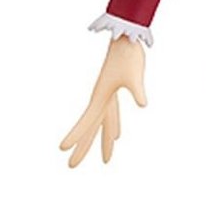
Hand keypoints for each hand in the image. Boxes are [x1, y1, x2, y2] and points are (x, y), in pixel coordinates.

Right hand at [60, 37, 147, 166]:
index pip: (86, 121)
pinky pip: (112, 114)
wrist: (127, 38)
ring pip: (104, 123)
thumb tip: (143, 104)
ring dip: (104, 140)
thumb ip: (137, 91)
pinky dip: (114, 125)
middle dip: (83, 147)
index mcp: (100, 96)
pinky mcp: (114, 91)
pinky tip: (118, 135)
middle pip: (90, 128)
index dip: (74, 135)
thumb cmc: (129, 55)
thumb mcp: (134, 76)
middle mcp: (100, 99)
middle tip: (71, 166)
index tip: (62, 148)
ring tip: (107, 160)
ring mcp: (107, 95)